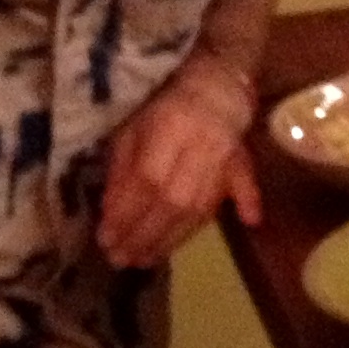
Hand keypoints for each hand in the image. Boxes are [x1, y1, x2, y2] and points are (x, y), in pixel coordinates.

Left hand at [99, 53, 260, 267]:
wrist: (215, 87)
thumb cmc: (163, 108)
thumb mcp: (131, 130)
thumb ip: (122, 169)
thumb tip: (111, 211)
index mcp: (168, 130)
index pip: (147, 180)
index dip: (127, 212)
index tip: (106, 239)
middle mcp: (198, 147)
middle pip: (173, 200)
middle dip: (145, 234)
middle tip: (121, 259)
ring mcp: (224, 157)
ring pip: (201, 206)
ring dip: (173, 238)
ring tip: (146, 259)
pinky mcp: (241, 164)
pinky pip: (240, 187)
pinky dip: (237, 208)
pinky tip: (242, 225)